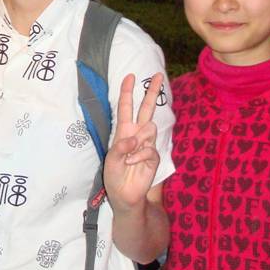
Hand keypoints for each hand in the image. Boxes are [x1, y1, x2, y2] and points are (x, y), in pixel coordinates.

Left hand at [102, 71, 163, 212]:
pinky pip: (149, 148)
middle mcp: (137, 134)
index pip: (126, 107)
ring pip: (149, 127)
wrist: (125, 195)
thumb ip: (121, 147)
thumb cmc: (115, 176)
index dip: (127, 92)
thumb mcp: (111, 160)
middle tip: (158, 74)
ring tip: (129, 156)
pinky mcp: (154, 156)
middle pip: (147, 108)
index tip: (130, 76)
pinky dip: (139, 155)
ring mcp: (147, 144)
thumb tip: (134, 138)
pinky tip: (133, 164)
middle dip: (152, 91)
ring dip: (138, 140)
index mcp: (124, 131)